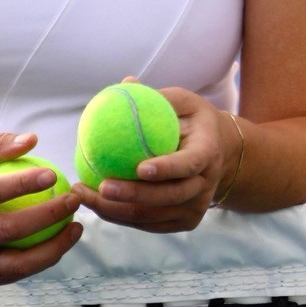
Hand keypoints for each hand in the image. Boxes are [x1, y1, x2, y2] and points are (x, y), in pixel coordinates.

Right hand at [0, 130, 81, 287]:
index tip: (54, 175)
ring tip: (77, 227)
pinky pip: (12, 274)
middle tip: (75, 199)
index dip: (24, 184)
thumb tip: (33, 140)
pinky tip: (60, 241)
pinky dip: (40, 260)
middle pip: (9, 230)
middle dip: (49, 215)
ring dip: (54, 247)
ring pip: (15, 264)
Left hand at [72, 82, 234, 233]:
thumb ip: (158, 96)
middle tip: (100, 186)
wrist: (220, 153)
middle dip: (133, 195)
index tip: (139, 168)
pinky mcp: (184, 221)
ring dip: (116, 210)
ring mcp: (196, 208)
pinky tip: (95, 204)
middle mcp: (205, 185)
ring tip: (85, 196)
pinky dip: (120, 217)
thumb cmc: (193, 121)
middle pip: (169, 197)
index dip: (166, 169)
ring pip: (153, 216)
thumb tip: (126, 82)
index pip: (189, 164)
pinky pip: (148, 224)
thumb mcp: (183, 101)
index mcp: (208, 152)